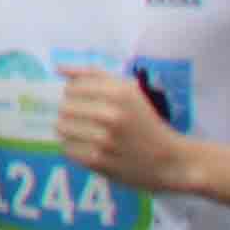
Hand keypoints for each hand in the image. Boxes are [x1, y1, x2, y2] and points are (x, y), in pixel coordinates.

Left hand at [57, 67, 202, 193]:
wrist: (170, 161)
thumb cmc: (145, 122)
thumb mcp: (128, 91)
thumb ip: (92, 75)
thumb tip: (58, 68)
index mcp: (119, 93)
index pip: (71, 88)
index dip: (76, 95)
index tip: (89, 103)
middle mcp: (110, 115)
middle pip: (64, 107)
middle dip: (72, 113)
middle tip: (89, 121)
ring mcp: (103, 139)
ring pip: (61, 128)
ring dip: (71, 131)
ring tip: (89, 134)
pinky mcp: (98, 161)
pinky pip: (67, 149)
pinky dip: (75, 148)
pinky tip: (91, 148)